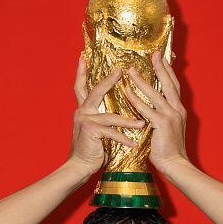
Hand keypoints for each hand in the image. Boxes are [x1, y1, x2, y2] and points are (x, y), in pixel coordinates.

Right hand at [68, 57, 145, 175]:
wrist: (80, 166)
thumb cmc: (91, 149)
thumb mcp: (96, 129)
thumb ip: (103, 118)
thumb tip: (116, 110)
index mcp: (83, 109)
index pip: (81, 87)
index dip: (82, 72)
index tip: (83, 57)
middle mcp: (82, 111)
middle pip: (95, 92)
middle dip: (108, 81)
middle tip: (120, 70)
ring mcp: (85, 121)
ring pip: (110, 116)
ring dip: (128, 121)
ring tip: (142, 124)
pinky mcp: (90, 132)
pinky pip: (111, 133)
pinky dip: (124, 138)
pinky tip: (134, 143)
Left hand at [124, 51, 189, 175]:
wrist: (175, 165)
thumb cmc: (169, 150)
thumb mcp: (168, 129)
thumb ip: (162, 117)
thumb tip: (151, 110)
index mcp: (179, 110)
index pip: (174, 86)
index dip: (168, 71)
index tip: (161, 58)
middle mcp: (177, 110)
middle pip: (169, 83)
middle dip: (160, 67)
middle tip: (152, 54)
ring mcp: (170, 116)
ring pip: (156, 93)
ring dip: (142, 80)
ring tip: (131, 70)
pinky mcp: (162, 124)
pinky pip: (146, 109)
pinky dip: (136, 99)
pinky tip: (126, 92)